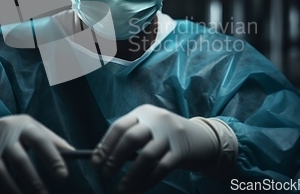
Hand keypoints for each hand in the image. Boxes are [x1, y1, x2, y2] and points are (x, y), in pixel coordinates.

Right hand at [0, 113, 73, 193]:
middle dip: (34, 182)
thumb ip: (53, 142)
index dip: (52, 158)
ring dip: (17, 192)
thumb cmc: (16, 134)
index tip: (63, 176)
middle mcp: (4, 136)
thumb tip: (75, 154)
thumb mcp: (33, 130)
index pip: (40, 140)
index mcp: (23, 126)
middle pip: (20, 160)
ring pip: (3, 175)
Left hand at [91, 104, 235, 192]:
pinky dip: (147, 181)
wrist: (203, 139)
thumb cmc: (167, 137)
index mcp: (144, 112)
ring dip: (131, 175)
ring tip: (121, 189)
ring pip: (146, 156)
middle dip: (115, 158)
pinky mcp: (182, 150)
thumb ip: (130, 140)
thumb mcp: (149, 130)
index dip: (105, 145)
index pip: (119, 126)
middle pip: (131, 138)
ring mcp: (171, 134)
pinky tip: (138, 189)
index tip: (95, 162)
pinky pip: (162, 168)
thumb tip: (102, 158)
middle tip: (106, 174)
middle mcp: (157, 119)